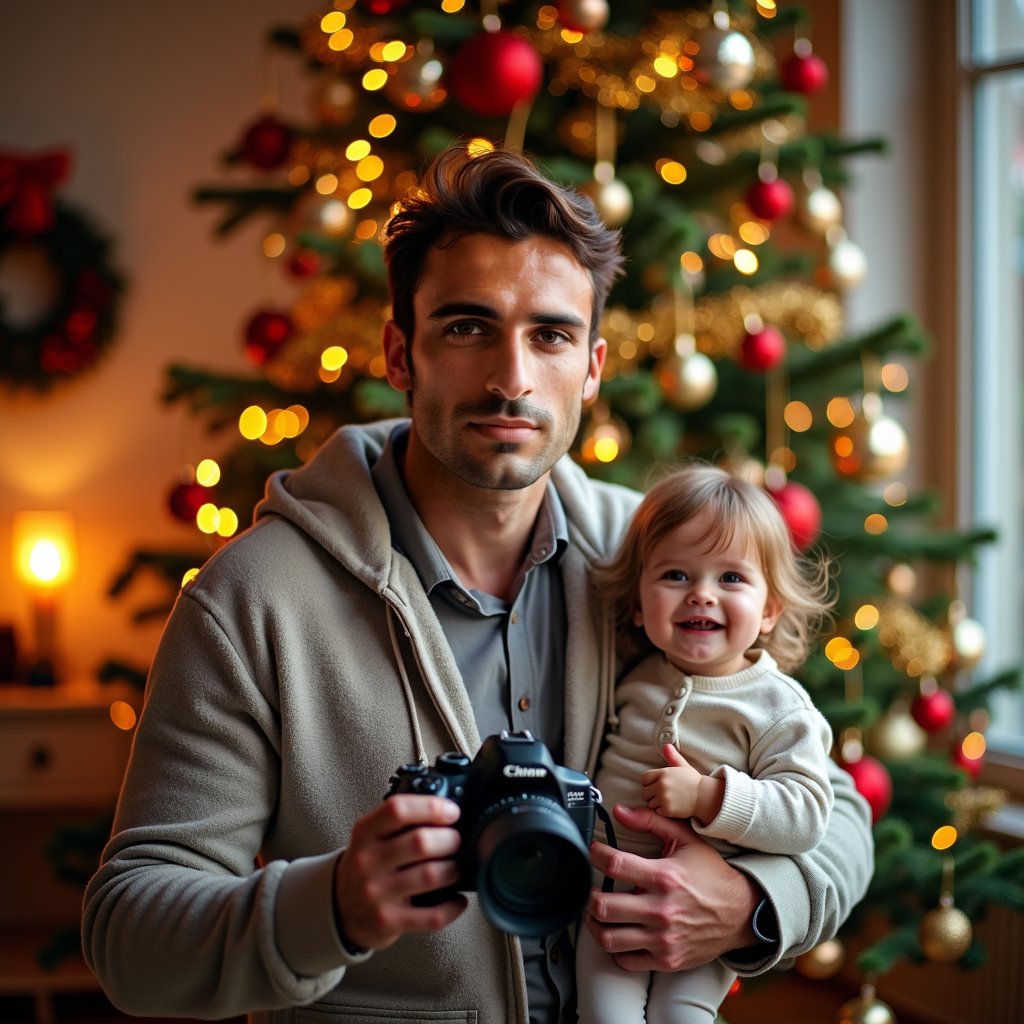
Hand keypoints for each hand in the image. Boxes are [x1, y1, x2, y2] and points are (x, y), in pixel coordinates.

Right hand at [333, 795, 467, 951]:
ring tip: (456, 867)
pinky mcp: (388, 921)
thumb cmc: (366, 866)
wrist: (339, 909)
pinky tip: (457, 900)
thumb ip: (399, 822)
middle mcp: (368, 861)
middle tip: (457, 841)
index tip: (451, 812)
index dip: (431, 807)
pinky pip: (432, 915)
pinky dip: (453, 906)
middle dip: (450, 839)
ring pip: (430, 875)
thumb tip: (446, 812)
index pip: (398, 810)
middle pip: (421, 842)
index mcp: (365, 833)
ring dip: (454, 870)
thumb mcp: (370, 837)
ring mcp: (377, 893)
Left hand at [585, 804, 758, 972]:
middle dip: (588, 894)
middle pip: (604, 906)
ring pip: (609, 937)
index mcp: (664, 877)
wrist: (741, 912)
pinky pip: (626, 960)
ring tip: (596, 911)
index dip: (596, 855)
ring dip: (595, 923)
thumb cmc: (711, 874)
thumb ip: (651, 821)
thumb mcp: (685, 840)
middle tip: (588, 886)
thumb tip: (619, 811)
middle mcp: (661, 910)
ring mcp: (663, 939)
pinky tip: (617, 931)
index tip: (594, 851)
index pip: (615, 864)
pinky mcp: (666, 959)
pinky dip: (614, 948)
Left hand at [640, 744, 701, 818]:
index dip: (649, 783)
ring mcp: (664, 798)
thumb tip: (666, 745)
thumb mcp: (682, 766)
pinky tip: (672, 807)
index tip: (657, 785)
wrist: (705, 797)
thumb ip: (672, 757)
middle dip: (652, 794)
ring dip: (657, 804)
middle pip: (645, 792)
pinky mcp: (668, 810)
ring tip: (669, 800)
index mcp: (663, 773)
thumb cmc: (693, 781)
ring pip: (650, 803)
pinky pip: (657, 812)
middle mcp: (662, 785)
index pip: (644, 778)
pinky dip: (663, 811)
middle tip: (664, 794)